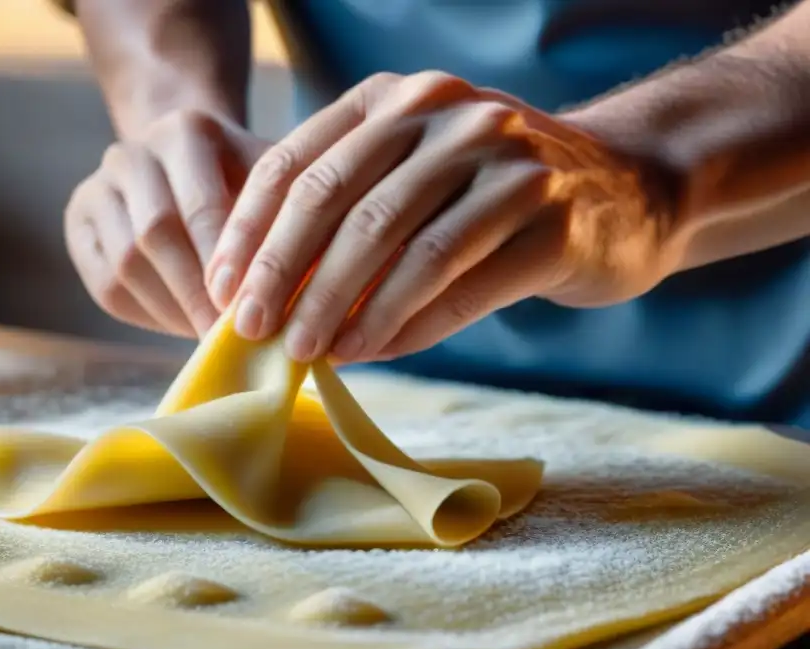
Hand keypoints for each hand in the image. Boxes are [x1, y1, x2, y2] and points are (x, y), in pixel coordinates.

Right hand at [64, 110, 269, 336]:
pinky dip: (147, 315)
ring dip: (172, 310)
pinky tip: (182, 327)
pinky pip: (106, 285)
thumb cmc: (248, 183)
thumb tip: (312, 289)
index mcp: (185, 130)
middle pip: (155, 234)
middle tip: (230, 338)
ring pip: (125, 264)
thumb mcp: (276, 183)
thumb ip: (291, 221)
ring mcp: (97, 188)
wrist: (189, 166)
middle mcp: (131, 152)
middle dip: (196, 295)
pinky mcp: (79, 227)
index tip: (252, 311)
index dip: (224, 265)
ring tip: (210, 338)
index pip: (202, 207)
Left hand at [204, 72, 680, 361]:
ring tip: (309, 353)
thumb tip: (263, 294)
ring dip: (342, 307)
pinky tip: (372, 351)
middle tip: (254, 331)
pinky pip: (457, 280)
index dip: (250, 232)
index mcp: (397, 97)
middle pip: (339, 202)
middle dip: (285, 274)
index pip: (299, 163)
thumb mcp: (415, 178)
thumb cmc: (492, 196)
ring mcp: (504, 158)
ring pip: (396, 242)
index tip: (220, 291)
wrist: (624, 189)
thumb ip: (347, 217)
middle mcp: (447, 113)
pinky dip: (406, 323)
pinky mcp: (549, 216)